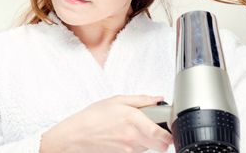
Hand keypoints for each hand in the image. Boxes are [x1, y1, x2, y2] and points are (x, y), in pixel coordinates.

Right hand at [40, 95, 172, 152]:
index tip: (171, 128)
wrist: (73, 137)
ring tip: (131, 130)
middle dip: (161, 138)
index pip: (162, 134)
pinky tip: (123, 138)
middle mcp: (133, 138)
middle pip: (161, 145)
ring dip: (146, 141)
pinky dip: (135, 146)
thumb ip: (141, 100)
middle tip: (154, 128)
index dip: (170, 132)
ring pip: (149, 148)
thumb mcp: (116, 100)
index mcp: (133, 120)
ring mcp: (128, 151)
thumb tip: (158, 99)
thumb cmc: (91, 118)